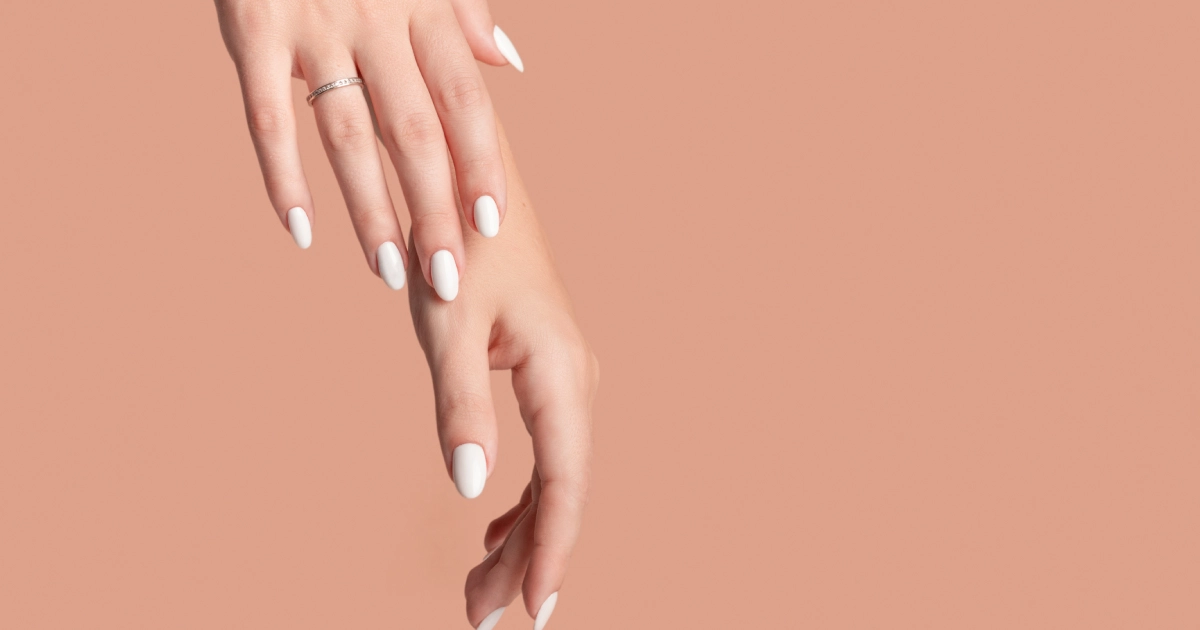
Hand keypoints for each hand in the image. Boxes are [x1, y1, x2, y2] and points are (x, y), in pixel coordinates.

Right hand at [215, 0, 524, 299]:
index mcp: (423, 11)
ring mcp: (314, 29)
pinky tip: (300, 229)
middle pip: (414, 133)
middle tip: (447, 279)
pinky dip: (282, 174)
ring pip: (349, 135)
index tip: (491, 223)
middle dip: (434, 210)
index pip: (464, 102)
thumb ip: (463, 14)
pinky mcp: (255, 31)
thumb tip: (510, 64)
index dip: (481, 164)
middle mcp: (376, 24)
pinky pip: (267, 114)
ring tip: (389, 272)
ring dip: (370, 210)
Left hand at [409, 126, 596, 628]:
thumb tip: (466, 487)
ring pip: (555, 478)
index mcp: (562, 375)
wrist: (478, 186)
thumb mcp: (448, 327)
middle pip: (561, 492)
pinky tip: (494, 529)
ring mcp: (567, 381)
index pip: (564, 483)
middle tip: (480, 618)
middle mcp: (577, 384)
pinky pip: (548, 454)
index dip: (551, 551)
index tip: (534, 611)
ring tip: (481, 588)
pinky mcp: (549, 376)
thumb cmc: (461, 247)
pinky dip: (524, 498)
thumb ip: (460, 407)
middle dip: (526, 558)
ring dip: (523, 534)